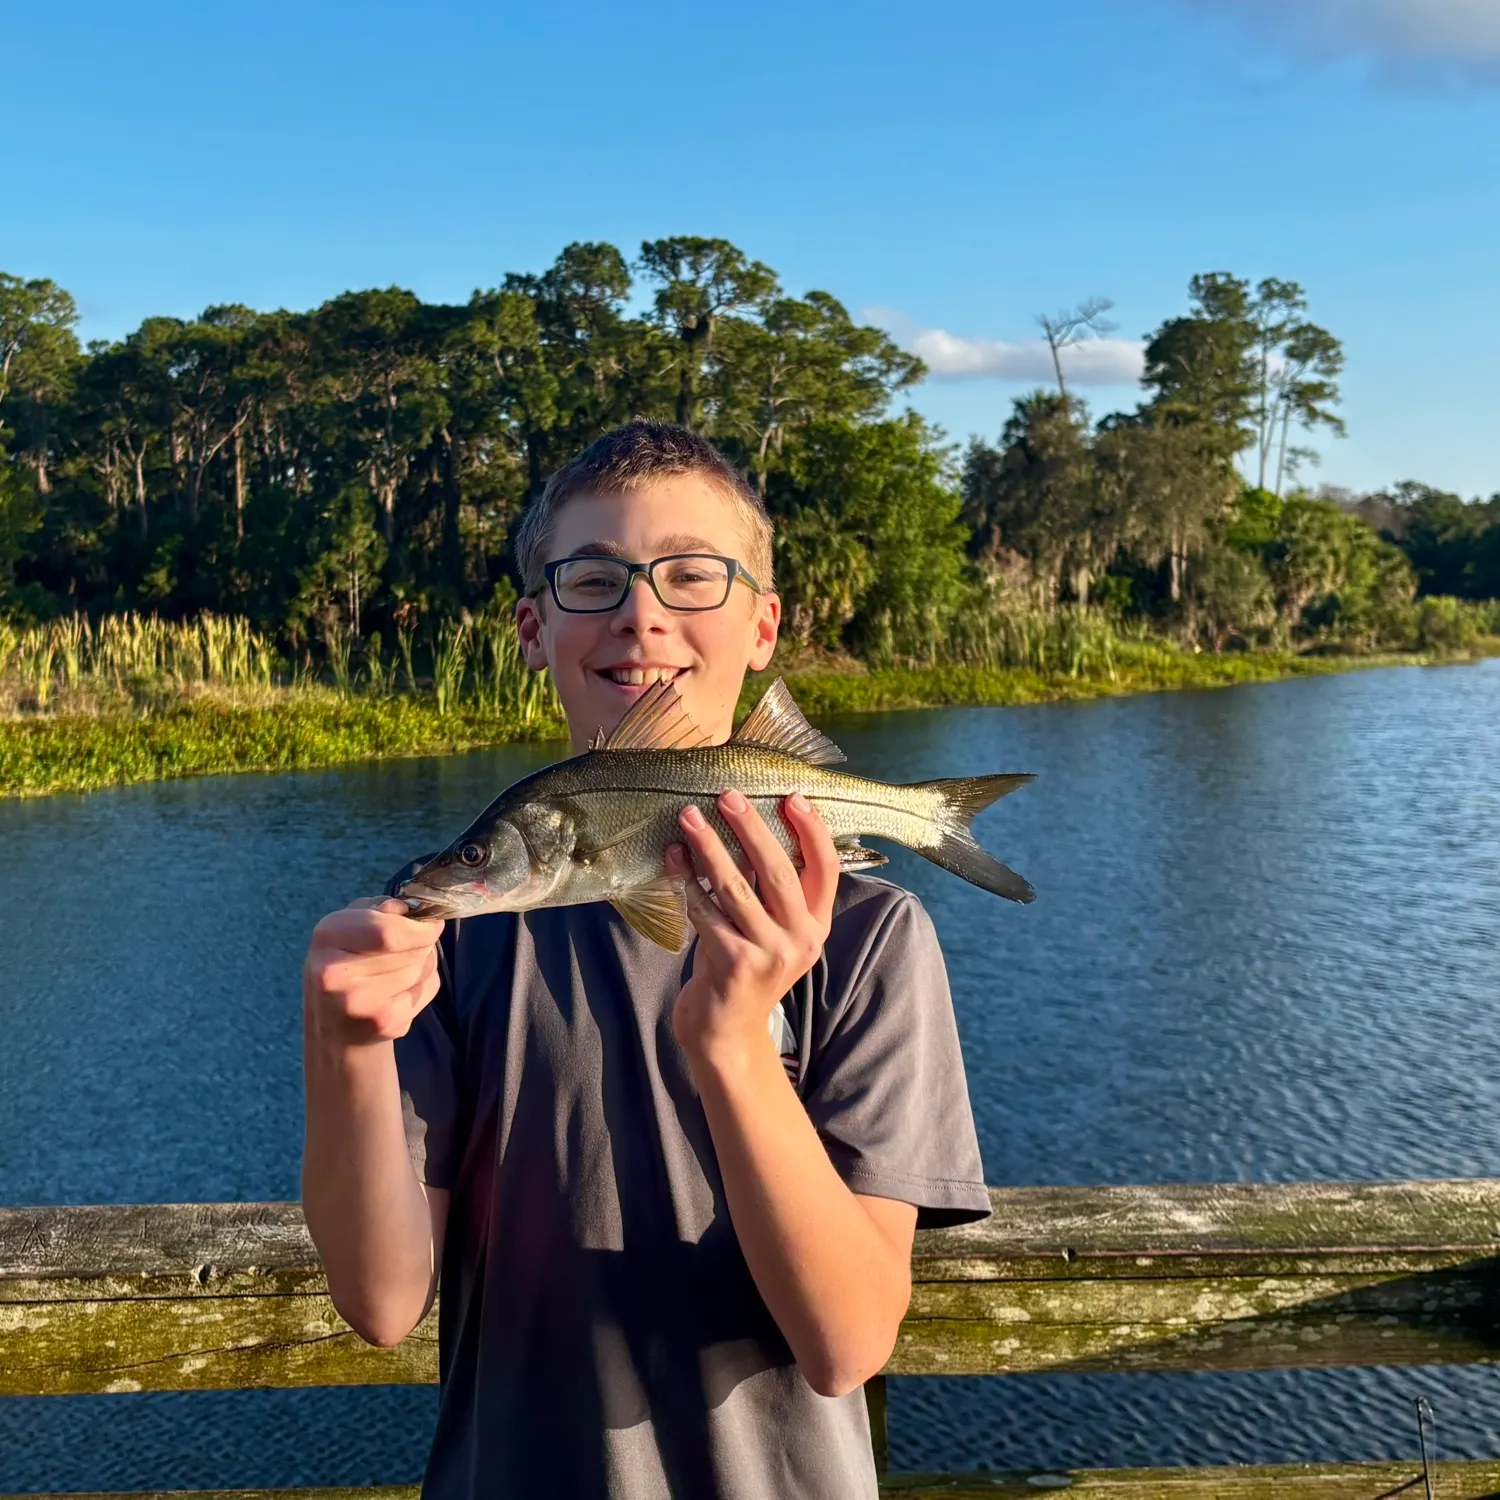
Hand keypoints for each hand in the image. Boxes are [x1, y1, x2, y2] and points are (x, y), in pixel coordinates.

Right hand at [303, 898, 444, 1046]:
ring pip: (420, 969)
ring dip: (423, 964)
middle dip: (423, 944)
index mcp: (327, 935)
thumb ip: (379, 910)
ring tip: (401, 970)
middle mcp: (334, 972)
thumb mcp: (351, 926)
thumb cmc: (347, 963)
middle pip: (410, 951)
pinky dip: (423, 987)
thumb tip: (410, 910)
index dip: (419, 928)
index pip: (388, 931)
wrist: (336, 1026)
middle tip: (416, 945)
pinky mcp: (381, 1022)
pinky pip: (424, 991)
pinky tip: (400, 992)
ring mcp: (357, 1003)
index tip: (432, 924)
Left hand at [668, 790, 839, 1067]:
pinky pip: (705, 911)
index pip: (826, 868)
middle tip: (728, 796)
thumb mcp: (772, 931)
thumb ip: (772, 891)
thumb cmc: (744, 966)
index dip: (813, 831)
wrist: (726, 1031)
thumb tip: (750, 825)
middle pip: (779, 871)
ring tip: (690, 817)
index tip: (792, 797)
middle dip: (752, 828)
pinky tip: (673, 856)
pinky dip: (686, 879)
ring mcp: (769, 954)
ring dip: (710, 847)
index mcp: (816, 925)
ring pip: (736, 887)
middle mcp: (801, 939)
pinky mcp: (734, 964)